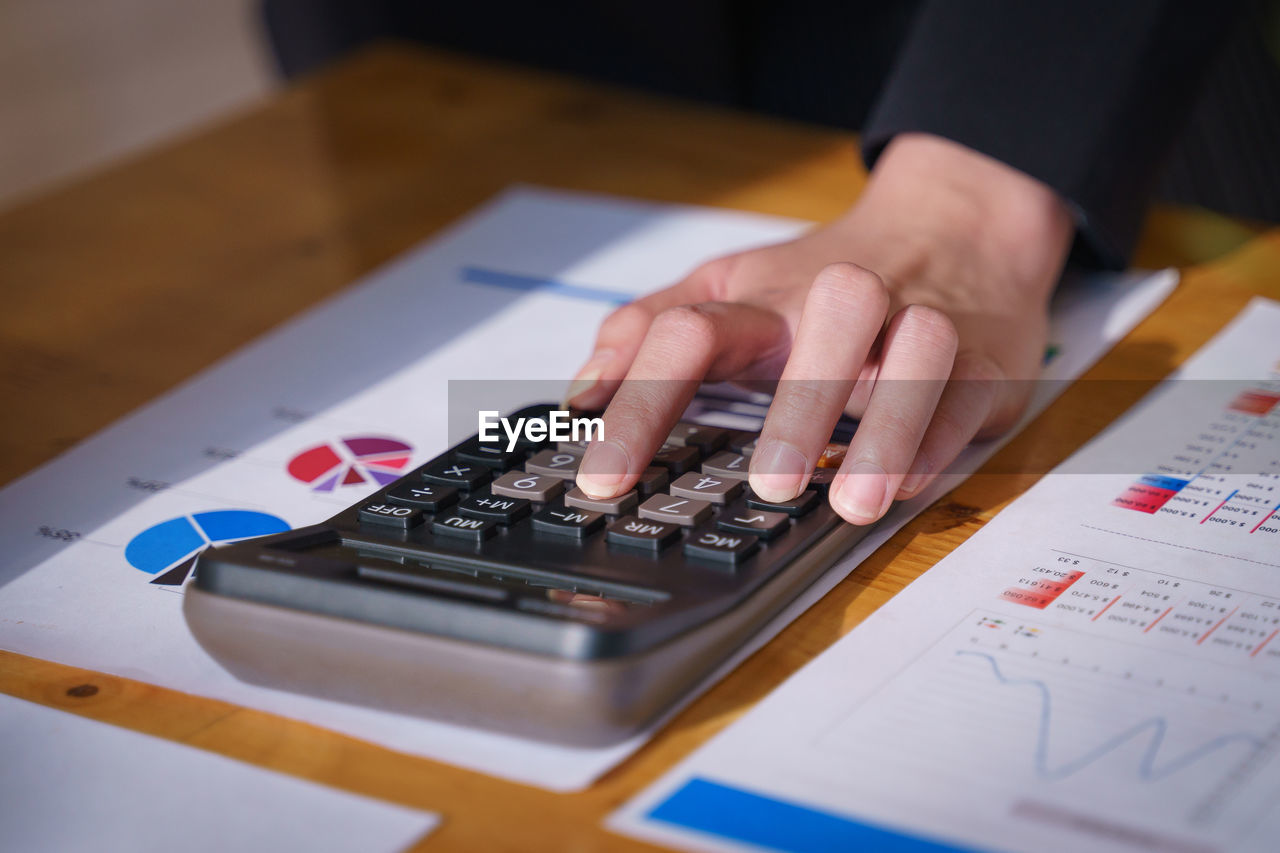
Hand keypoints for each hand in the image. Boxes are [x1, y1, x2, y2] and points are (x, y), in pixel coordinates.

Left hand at [567, 134, 1073, 524]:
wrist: (955, 226)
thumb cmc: (819, 276)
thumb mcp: (727, 289)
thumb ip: (649, 332)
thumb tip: (582, 393)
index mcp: (762, 298)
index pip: (690, 334)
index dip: (641, 404)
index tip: (605, 479)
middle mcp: (839, 302)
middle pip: (824, 325)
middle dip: (799, 405)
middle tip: (768, 485)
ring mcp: (917, 322)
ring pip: (916, 353)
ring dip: (887, 427)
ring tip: (853, 504)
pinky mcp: (980, 358)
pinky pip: (963, 394)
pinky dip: (938, 440)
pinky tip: (909, 486)